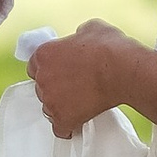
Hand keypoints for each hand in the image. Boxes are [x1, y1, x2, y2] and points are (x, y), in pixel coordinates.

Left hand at [25, 21, 134, 135]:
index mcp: (44, 54)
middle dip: (55, 88)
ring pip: (49, 108)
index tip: (61, 71)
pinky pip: (60, 129)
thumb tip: (80, 39)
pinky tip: (76, 122)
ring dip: (61, 107)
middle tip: (75, 86)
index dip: (49, 69)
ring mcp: (51, 100)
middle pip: (41, 88)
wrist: (123, 70)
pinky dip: (68, 128)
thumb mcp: (91, 28)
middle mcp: (42, 78)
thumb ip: (77, 36)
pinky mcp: (63, 118)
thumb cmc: (109, 47)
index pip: (34, 66)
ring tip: (80, 103)